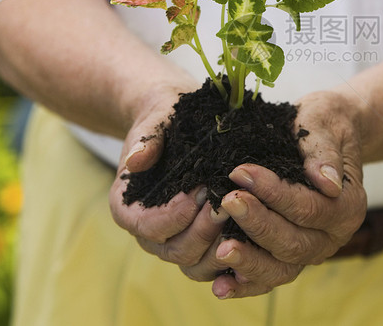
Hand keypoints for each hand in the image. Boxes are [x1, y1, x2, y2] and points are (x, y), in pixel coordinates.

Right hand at [109, 84, 226, 268]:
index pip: (147, 225)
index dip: (173, 215)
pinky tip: (255, 240)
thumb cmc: (164, 119)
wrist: (177, 122)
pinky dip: (233, 257)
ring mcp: (174, 242)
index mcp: (127, 208)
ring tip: (244, 219)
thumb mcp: (155, 121)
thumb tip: (136, 161)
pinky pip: (214, 263)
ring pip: (196, 263)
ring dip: (222, 246)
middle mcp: (148, 233)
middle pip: (175, 249)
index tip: (199, 192)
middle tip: (228, 204)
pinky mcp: (199, 244)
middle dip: (203, 230)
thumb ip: (147, 140)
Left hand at [208, 89, 367, 298]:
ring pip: (282, 270)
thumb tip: (327, 183)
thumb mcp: (324, 123)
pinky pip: (270, 278)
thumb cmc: (324, 123)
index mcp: (349, 206)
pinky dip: (246, 284)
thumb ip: (323, 152)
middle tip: (227, 202)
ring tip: (220, 251)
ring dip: (249, 262)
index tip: (240, 172)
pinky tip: (219, 285)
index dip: (274, 193)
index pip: (309, 208)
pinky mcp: (290, 257)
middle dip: (257, 225)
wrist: (327, 132)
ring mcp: (312, 250)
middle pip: (294, 243)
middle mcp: (333, 236)